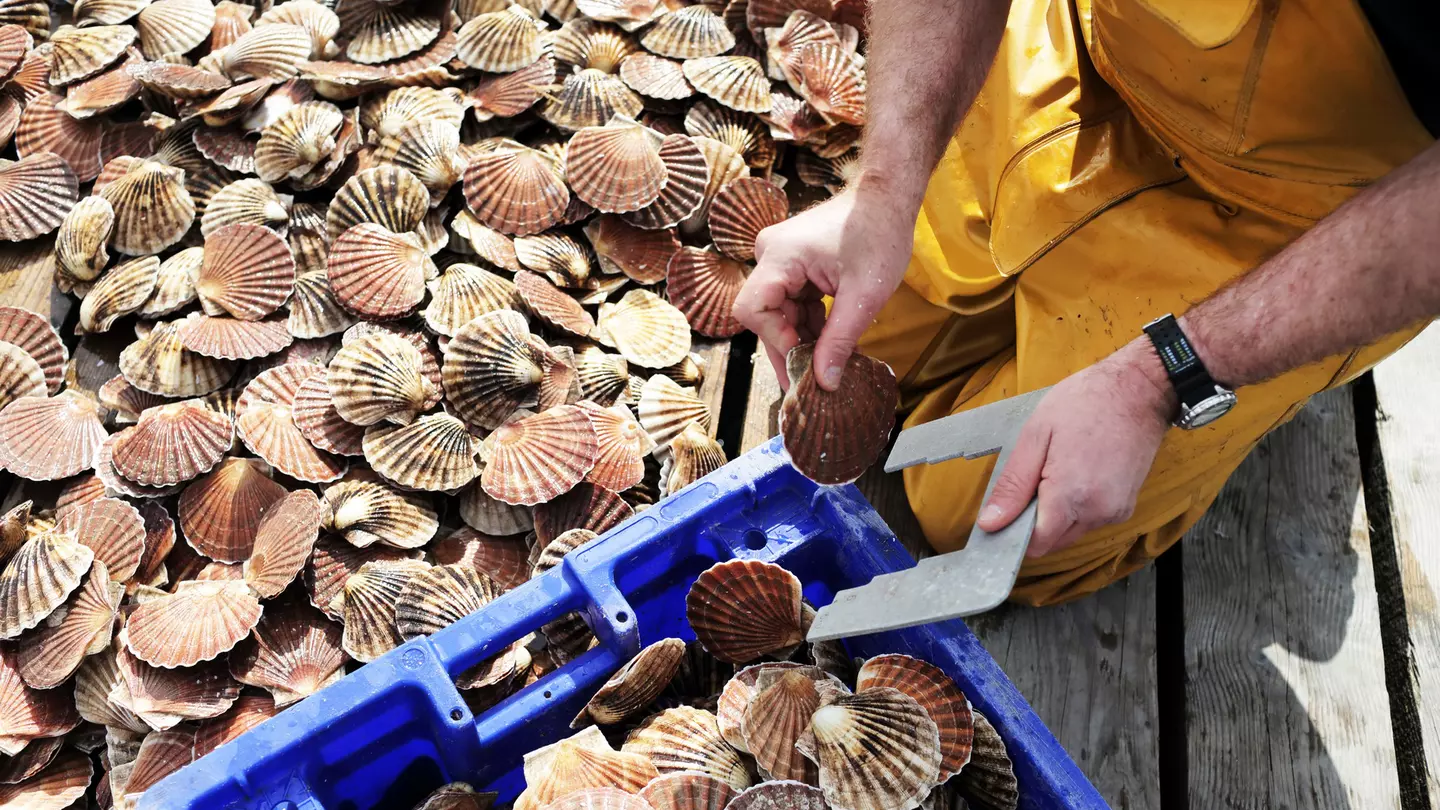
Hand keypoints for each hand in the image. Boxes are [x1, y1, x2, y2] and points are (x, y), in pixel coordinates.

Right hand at [732, 185, 915, 389]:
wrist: (888, 198)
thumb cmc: (880, 234)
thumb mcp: (864, 296)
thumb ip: (840, 340)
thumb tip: (824, 381)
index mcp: (780, 256)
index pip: (753, 310)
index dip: (775, 341)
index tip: (804, 361)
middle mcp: (771, 254)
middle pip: (765, 314)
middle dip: (789, 347)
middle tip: (810, 383)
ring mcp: (781, 258)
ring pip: (779, 312)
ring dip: (802, 337)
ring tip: (826, 365)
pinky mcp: (794, 263)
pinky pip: (792, 301)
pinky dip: (809, 323)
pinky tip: (830, 342)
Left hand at [976, 342, 1177, 555]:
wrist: (1139, 390)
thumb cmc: (1085, 403)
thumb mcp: (1036, 435)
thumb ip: (1013, 485)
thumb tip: (991, 524)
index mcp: (1071, 496)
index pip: (1035, 544)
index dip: (1015, 533)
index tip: (1007, 511)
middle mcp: (1097, 513)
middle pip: (1053, 542)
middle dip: (1035, 522)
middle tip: (1034, 478)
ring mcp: (1116, 512)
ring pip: (1071, 532)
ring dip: (1056, 514)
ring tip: (1058, 470)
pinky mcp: (1126, 507)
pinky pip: (1091, 521)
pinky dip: (1077, 508)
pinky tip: (1077, 474)